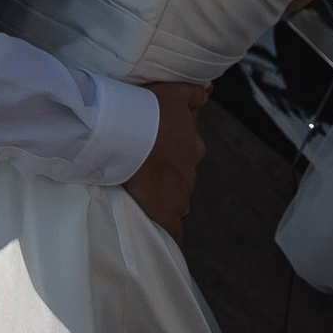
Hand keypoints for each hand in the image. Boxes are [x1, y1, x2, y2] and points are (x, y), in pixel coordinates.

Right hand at [123, 81, 206, 239]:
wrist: (123, 132)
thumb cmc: (145, 109)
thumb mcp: (172, 92)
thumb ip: (193, 94)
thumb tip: (209, 92)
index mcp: (193, 145)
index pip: (187, 154)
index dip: (171, 158)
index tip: (156, 159)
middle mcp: (190, 170)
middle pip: (180, 179)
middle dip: (166, 179)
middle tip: (142, 175)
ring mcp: (180, 192)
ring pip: (176, 200)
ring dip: (162, 199)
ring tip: (139, 196)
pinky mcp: (166, 212)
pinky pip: (173, 230)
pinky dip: (169, 234)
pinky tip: (164, 240)